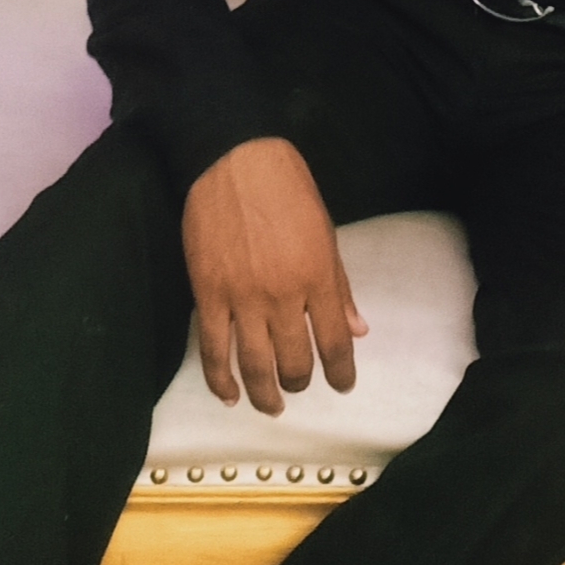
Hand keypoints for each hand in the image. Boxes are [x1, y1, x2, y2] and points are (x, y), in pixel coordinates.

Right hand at [182, 137, 367, 415]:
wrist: (233, 159)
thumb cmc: (288, 189)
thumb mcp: (326, 233)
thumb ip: (340, 286)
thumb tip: (358, 329)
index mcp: (318, 277)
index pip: (336, 342)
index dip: (342, 372)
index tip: (343, 385)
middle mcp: (283, 296)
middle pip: (295, 362)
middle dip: (300, 382)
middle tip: (298, 387)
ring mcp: (241, 298)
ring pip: (254, 365)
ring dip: (264, 393)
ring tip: (270, 405)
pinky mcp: (207, 294)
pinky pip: (213, 349)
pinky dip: (220, 379)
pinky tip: (229, 395)